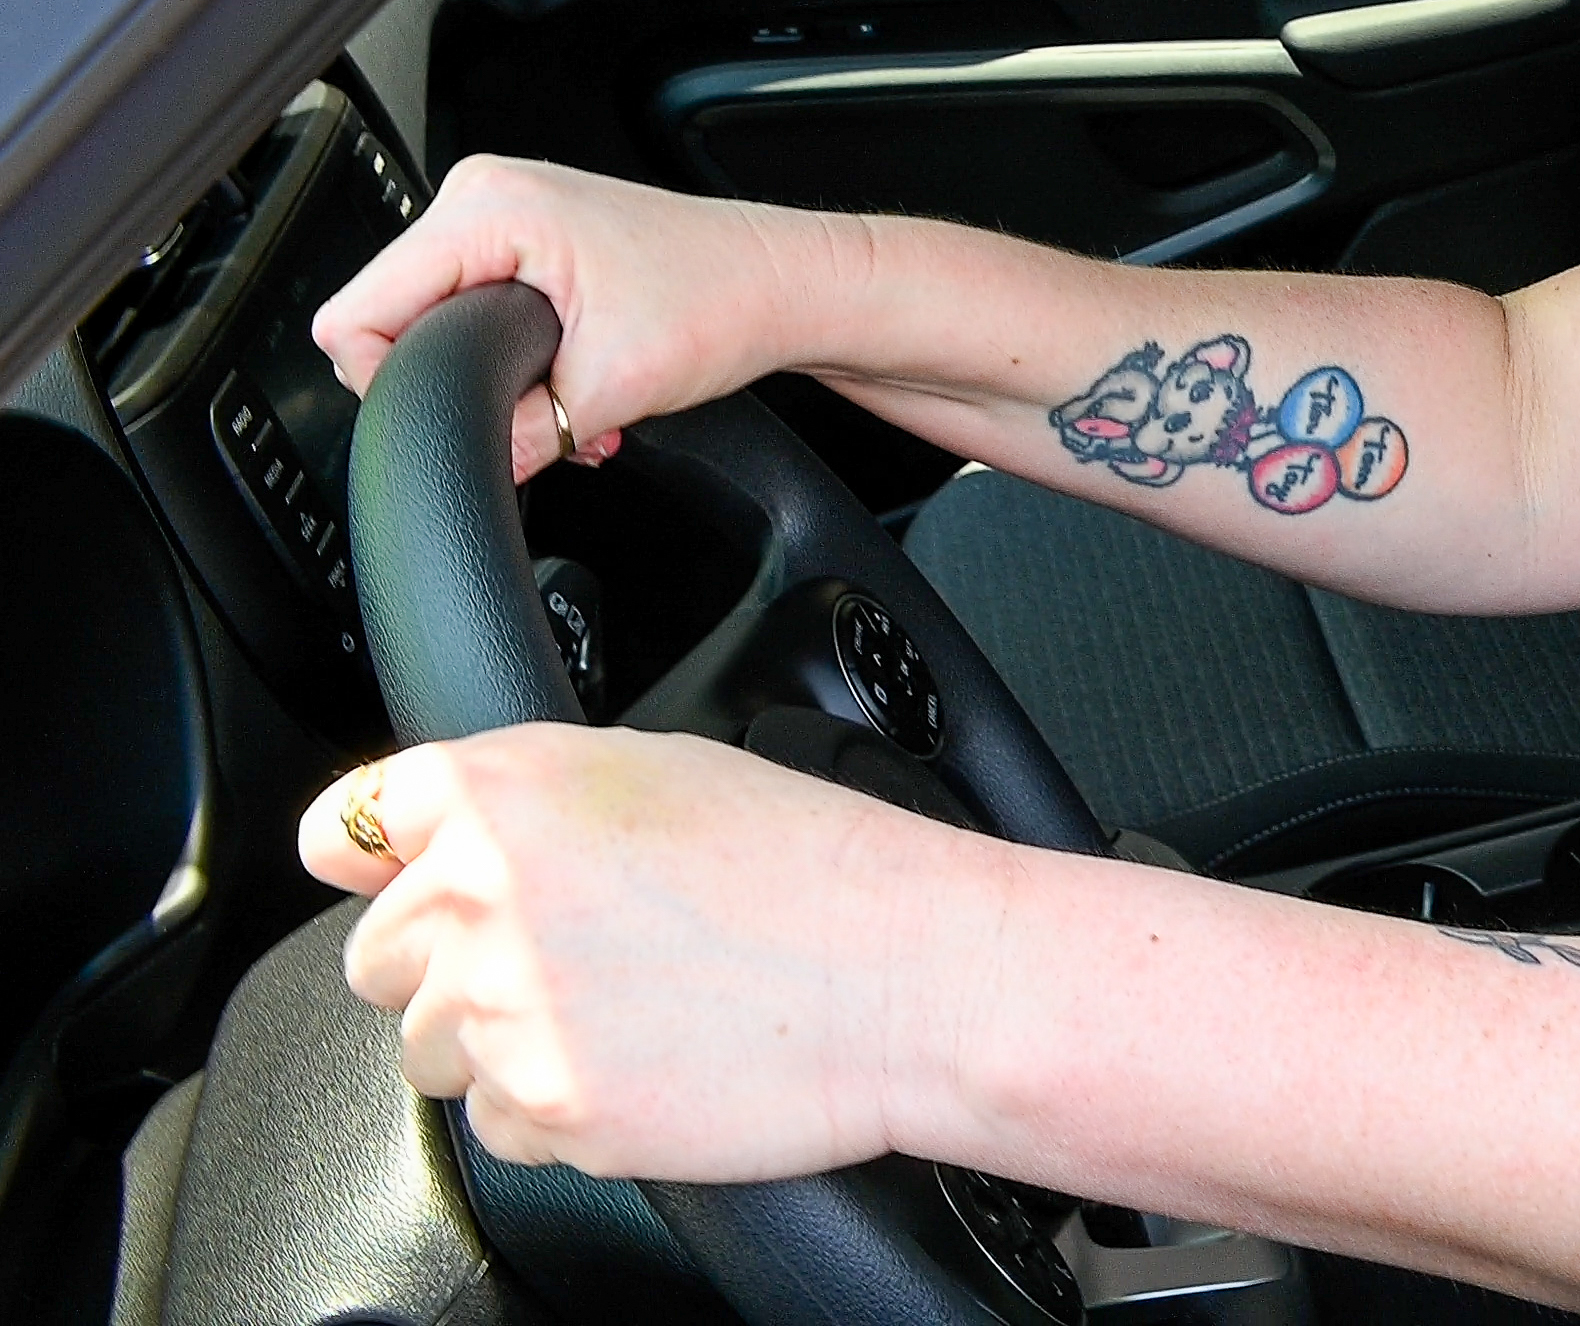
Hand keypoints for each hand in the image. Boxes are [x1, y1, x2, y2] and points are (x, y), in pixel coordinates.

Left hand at [301, 725, 995, 1178]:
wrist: (911, 974)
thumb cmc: (817, 867)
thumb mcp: (662, 773)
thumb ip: (526, 803)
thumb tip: (421, 845)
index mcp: (502, 794)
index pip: (349, 828)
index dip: (373, 862)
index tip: (387, 885)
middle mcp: (478, 897)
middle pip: (379, 958)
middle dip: (454, 966)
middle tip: (572, 964)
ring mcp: (502, 1011)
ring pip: (433, 1053)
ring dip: (505, 1044)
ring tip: (629, 1016)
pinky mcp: (542, 1110)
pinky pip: (499, 1127)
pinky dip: (559, 1109)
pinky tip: (651, 1066)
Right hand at [312, 155, 867, 481]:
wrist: (787, 285)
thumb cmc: (724, 303)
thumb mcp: (607, 389)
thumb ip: (513, 435)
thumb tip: (457, 468)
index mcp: (487, 210)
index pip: (355, 314)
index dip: (388, 384)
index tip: (452, 416)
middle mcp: (486, 194)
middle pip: (392, 319)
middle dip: (455, 384)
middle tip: (536, 413)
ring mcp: (507, 210)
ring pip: (437, 320)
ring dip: (496, 378)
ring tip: (571, 399)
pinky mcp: (530, 235)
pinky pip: (477, 304)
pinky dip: (516, 355)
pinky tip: (573, 382)